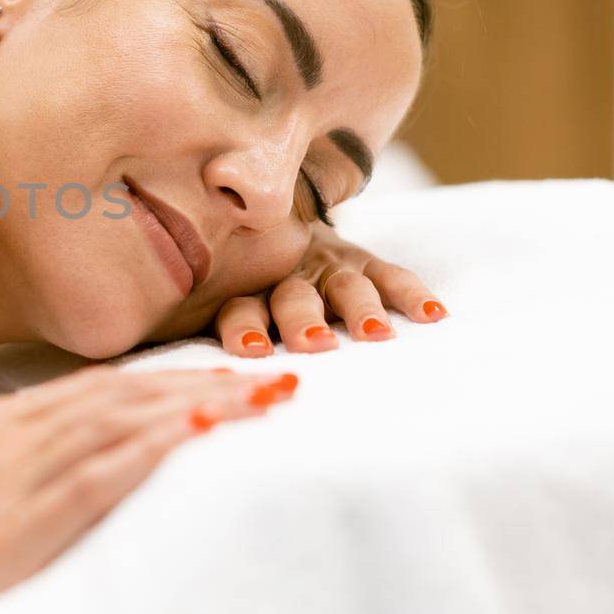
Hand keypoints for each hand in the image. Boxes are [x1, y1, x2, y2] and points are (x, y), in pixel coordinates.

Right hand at [0, 364, 296, 613]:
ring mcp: (10, 477)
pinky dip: (151, 449)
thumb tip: (41, 459)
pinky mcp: (11, 525)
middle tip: (271, 368)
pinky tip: (196, 432)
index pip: (93, 390)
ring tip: (263, 393)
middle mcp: (6, 438)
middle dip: (202, 380)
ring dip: (199, 403)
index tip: (217, 370)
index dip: (163, 377)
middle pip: (123, 396)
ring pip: (122, 422)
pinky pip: (95, 476)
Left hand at [213, 221, 448, 356]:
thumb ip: (200, 330)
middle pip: (293, 297)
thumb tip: (180, 388)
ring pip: (344, 286)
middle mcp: (286, 275)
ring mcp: (328, 265)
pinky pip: (390, 275)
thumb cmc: (242, 288)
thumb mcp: (216, 305)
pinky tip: (433, 314)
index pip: (241, 309)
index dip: (246, 328)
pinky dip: (411, 294)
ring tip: (375, 335)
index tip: (255, 351)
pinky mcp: (363, 259)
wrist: (272, 225)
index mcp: (246, 292)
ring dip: (360, 310)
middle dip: (304, 320)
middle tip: (315, 344)